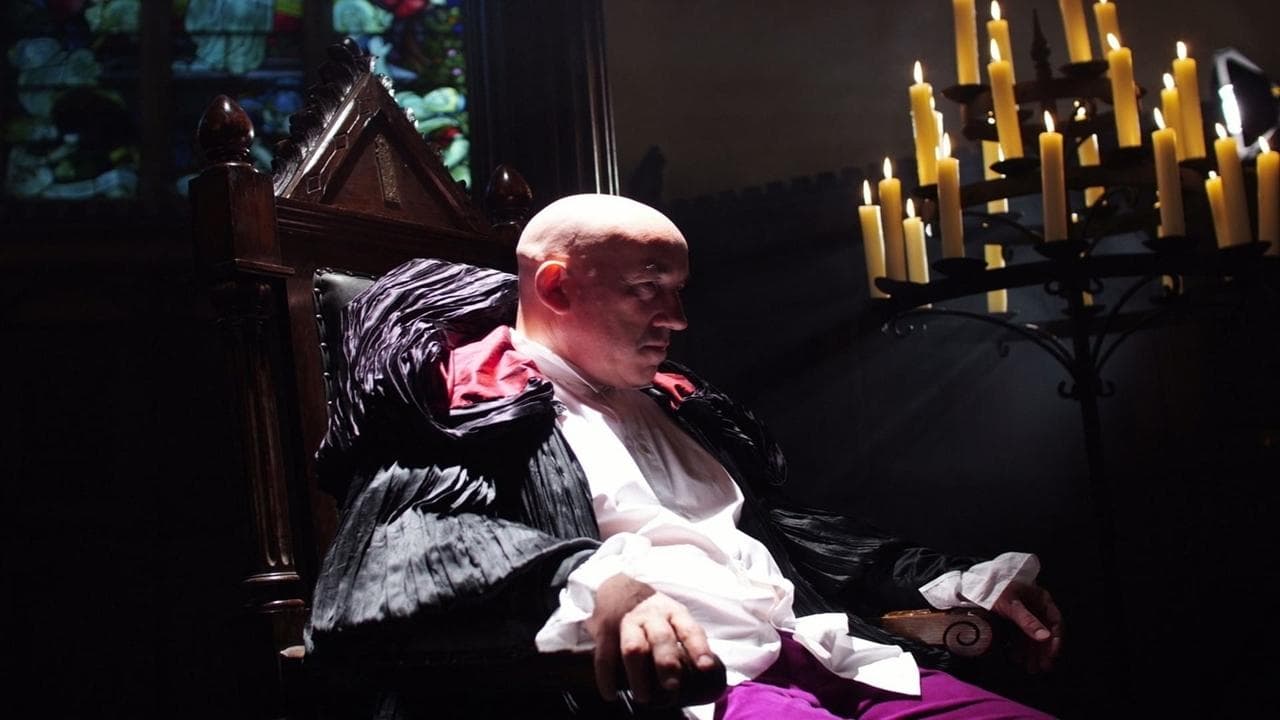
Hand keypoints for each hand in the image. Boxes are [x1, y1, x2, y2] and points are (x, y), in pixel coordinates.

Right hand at [585, 574, 718, 704]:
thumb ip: (684, 639)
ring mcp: (627, 622)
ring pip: (633, 647)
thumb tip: (707, 673)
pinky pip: (605, 655)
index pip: (688, 629)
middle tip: (671, 687)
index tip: (706, 667)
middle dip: (667, 663)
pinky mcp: (605, 631)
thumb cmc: (655, 614)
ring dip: (638, 674)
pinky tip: (610, 695)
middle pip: (661, 638)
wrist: (619, 590)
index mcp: (673, 613)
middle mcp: (652, 616)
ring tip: (644, 698)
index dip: (698, 648)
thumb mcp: (673, 617)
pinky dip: (606, 677)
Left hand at [992, 580, 1062, 672]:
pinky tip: (1017, 658)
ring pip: (1032, 636)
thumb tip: (1045, 637)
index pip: (1055, 622)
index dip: (1055, 639)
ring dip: (1032, 653)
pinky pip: (1020, 636)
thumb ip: (1027, 620)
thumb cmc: (996, 590)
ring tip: (1030, 668)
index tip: (1052, 655)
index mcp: (1041, 599)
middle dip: (1043, 651)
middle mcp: (1036, 607)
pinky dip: (1020, 648)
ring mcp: (1025, 614)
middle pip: (1044, 631)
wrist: (976, 584)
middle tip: (1042, 667)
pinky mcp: (1013, 620)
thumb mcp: (1011, 605)